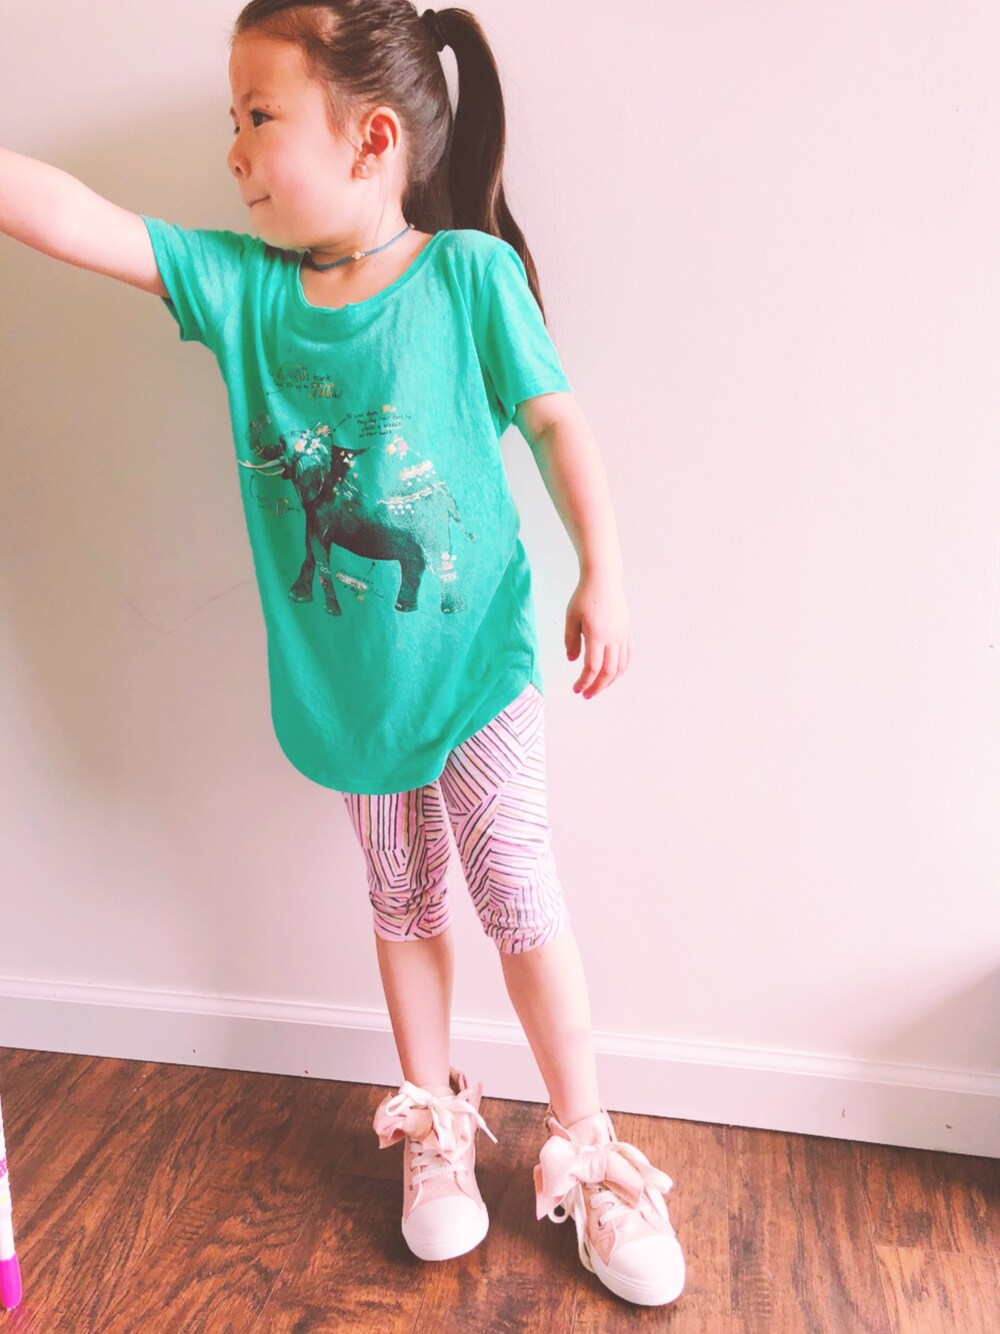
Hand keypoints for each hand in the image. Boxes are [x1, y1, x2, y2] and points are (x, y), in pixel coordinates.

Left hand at [564, 569, 633, 698]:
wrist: (604, 579)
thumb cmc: (584, 596)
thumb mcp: (571, 617)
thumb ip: (571, 641)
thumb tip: (573, 661)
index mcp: (597, 634)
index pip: (592, 667)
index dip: (584, 682)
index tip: (576, 689)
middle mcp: (613, 637)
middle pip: (608, 671)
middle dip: (597, 687)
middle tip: (586, 695)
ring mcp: (623, 635)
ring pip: (620, 666)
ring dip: (610, 681)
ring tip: (598, 688)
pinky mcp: (627, 631)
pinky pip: (628, 656)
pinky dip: (621, 669)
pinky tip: (612, 674)